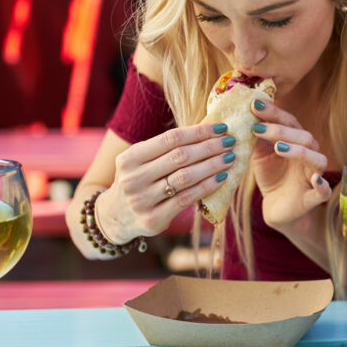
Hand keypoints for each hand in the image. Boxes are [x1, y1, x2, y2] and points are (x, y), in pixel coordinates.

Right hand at [98, 123, 234, 241]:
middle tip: (230, 141)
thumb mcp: (140, 162)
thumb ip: (166, 149)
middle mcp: (133, 178)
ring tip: (230, 158)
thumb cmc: (138, 181)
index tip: (221, 127)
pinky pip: (187, 198)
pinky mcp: (153, 219)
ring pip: (186, 177)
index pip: (171, 139)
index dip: (199, 132)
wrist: (116, 217)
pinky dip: (207, 186)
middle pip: (180, 156)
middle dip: (210, 147)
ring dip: (212, 165)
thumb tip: (208, 132)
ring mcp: (142, 200)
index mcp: (129, 158)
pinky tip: (222, 178)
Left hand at [250, 100, 330, 228]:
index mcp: (298, 142)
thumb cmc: (272, 176)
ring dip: (299, 151)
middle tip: (257, 128)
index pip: (290, 122)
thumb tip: (245, 115)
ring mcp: (314, 175)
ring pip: (317, 159)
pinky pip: (324, 191)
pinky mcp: (314, 197)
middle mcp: (310, 155)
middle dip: (281, 131)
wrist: (277, 206)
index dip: (274, 113)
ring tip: (279, 147)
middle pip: (305, 137)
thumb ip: (257, 138)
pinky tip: (316, 180)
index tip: (254, 105)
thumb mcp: (260, 154)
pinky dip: (322, 185)